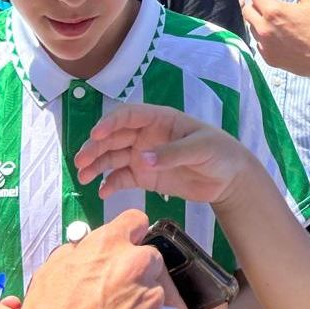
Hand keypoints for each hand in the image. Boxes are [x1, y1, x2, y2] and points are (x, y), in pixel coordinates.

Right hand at [20, 210, 166, 308]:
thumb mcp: (53, 269)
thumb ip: (77, 251)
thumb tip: (84, 249)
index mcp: (109, 243)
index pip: (136, 220)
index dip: (130, 233)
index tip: (125, 243)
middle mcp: (135, 264)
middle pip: (150, 255)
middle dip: (137, 268)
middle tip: (117, 284)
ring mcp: (149, 296)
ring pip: (154, 288)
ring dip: (140, 297)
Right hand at [75, 104, 255, 206]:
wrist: (228, 179)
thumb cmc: (218, 153)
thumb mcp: (199, 149)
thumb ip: (172, 153)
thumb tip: (143, 159)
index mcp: (159, 120)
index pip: (128, 115)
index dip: (111, 123)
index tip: (96, 134)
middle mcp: (146, 135)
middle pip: (114, 137)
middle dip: (96, 147)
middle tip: (81, 161)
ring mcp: (144, 156)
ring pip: (113, 157)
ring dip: (97, 165)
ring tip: (83, 177)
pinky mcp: (145, 177)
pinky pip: (122, 178)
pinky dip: (110, 184)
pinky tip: (102, 192)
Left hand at [242, 0, 309, 79]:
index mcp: (273, 12)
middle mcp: (264, 30)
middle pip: (247, 10)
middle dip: (254, 0)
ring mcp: (265, 46)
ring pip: (252, 27)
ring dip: (258, 17)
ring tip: (274, 14)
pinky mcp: (270, 59)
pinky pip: (258, 43)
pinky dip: (263, 34)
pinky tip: (276, 32)